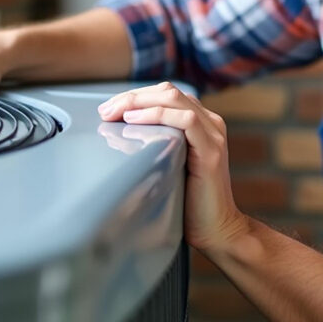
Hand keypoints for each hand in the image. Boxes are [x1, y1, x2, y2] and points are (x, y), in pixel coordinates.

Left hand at [98, 82, 248, 256]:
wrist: (216, 229)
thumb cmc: (188, 202)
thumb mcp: (168, 164)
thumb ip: (154, 144)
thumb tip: (117, 134)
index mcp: (201, 123)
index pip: (166, 94)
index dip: (136, 96)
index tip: (109, 108)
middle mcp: (210, 123)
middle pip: (168, 92)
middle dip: (132, 96)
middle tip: (105, 110)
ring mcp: (213, 135)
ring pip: (174, 99)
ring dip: (139, 102)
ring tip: (115, 113)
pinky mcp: (211, 151)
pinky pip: (185, 121)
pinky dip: (157, 115)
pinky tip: (135, 121)